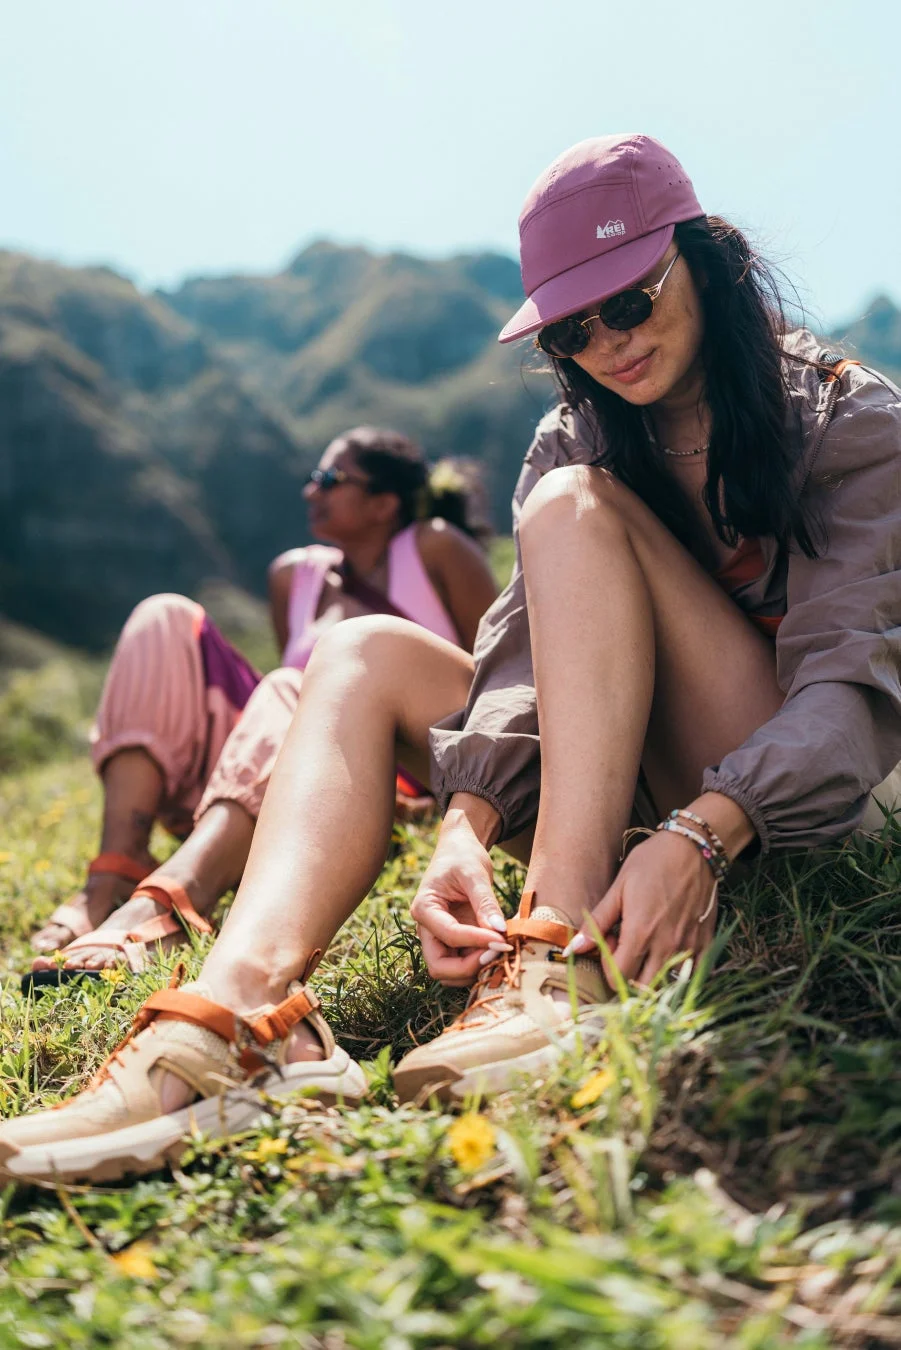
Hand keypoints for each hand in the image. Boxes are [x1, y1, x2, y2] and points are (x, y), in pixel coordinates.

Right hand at [410, 809, 510, 986]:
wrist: (459, 851)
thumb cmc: (463, 857)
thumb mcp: (475, 873)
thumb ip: (485, 903)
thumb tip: (500, 931)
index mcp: (424, 908)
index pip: (449, 935)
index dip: (477, 941)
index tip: (503, 940)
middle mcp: (427, 929)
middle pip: (440, 967)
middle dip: (469, 967)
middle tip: (498, 952)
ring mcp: (439, 938)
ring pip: (451, 973)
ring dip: (475, 969)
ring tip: (501, 950)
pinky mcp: (453, 943)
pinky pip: (463, 964)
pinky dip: (480, 964)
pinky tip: (499, 949)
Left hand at [563, 829, 718, 985]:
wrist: (694, 848)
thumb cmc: (652, 862)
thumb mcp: (619, 887)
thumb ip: (598, 921)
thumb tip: (573, 948)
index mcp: (640, 934)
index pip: (618, 977)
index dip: (608, 966)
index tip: (611, 942)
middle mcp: (666, 946)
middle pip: (642, 987)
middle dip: (629, 976)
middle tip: (627, 948)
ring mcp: (688, 946)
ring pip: (668, 983)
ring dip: (653, 974)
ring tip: (647, 948)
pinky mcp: (705, 942)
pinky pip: (692, 972)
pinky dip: (678, 969)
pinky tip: (670, 947)